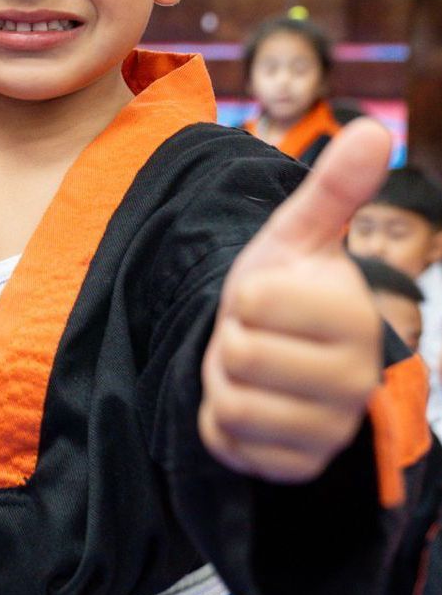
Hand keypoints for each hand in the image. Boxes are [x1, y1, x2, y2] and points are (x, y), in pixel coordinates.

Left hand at [199, 118, 392, 483]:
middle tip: (254, 335)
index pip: (254, 302)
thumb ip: (333, 190)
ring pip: (231, 402)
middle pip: (240, 355)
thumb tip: (375, 129)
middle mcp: (355, 381)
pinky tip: (248, 403)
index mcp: (356, 318)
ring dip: (223, 380)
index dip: (244, 294)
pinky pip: (227, 443)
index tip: (265, 296)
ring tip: (251, 367)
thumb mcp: (296, 236)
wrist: (276, 353)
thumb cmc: (285, 288)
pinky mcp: (294, 466)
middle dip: (230, 339)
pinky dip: (220, 421)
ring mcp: (327, 429)